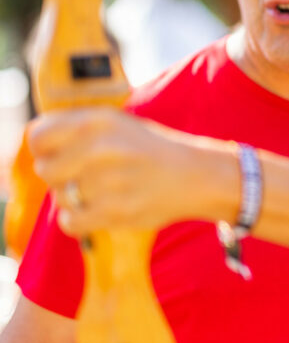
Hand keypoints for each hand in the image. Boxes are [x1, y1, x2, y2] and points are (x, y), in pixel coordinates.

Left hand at [28, 108, 228, 235]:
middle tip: (83, 177)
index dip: (44, 149)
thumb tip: (37, 146)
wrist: (198, 176)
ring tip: (101, 193)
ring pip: (60, 197)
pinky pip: (70, 221)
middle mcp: (101, 147)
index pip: (38, 136)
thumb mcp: (118, 125)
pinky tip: (97, 211)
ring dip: (74, 199)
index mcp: (98, 120)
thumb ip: (77, 130)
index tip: (57, 156)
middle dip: (59, 176)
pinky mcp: (116, 210)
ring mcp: (109, 180)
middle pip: (46, 170)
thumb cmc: (152, 151)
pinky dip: (79, 221)